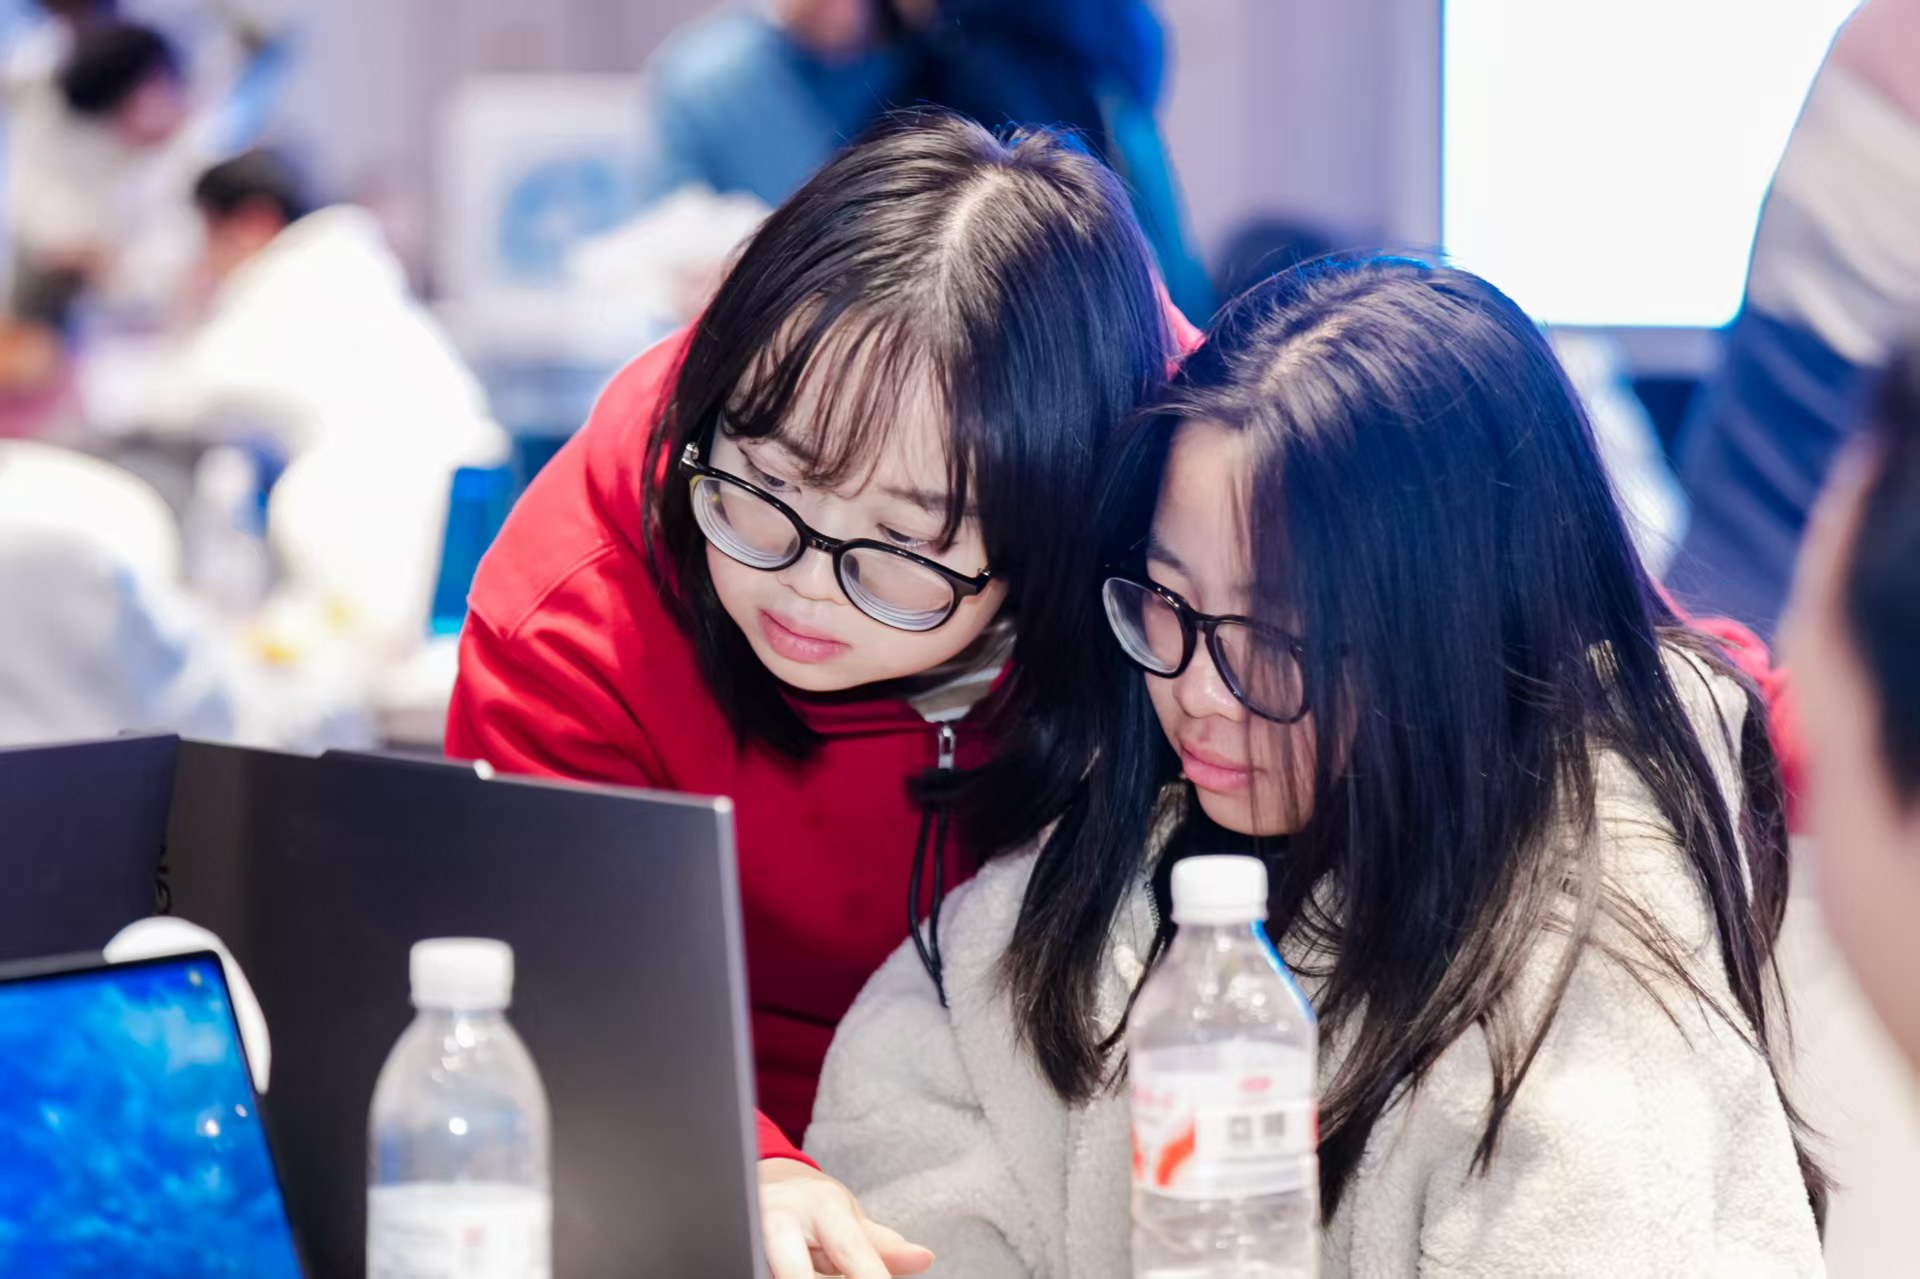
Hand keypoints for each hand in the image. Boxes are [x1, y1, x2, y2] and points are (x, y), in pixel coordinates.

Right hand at [760, 1157, 934, 1277]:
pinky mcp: (729, 1242)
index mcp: (820, 1204)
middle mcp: (779, 1214)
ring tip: (812, 1269)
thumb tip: (925, 1259)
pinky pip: (748, 1264)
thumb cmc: (814, 1209)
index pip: (851, 1252)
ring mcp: (746, 1231)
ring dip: (789, 1273)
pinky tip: (786, 1271)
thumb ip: (883, 1246)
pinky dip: (766, 1272)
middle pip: (795, 1271)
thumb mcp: (849, 1220)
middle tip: (838, 1277)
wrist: (763, 1185)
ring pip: (767, 1268)